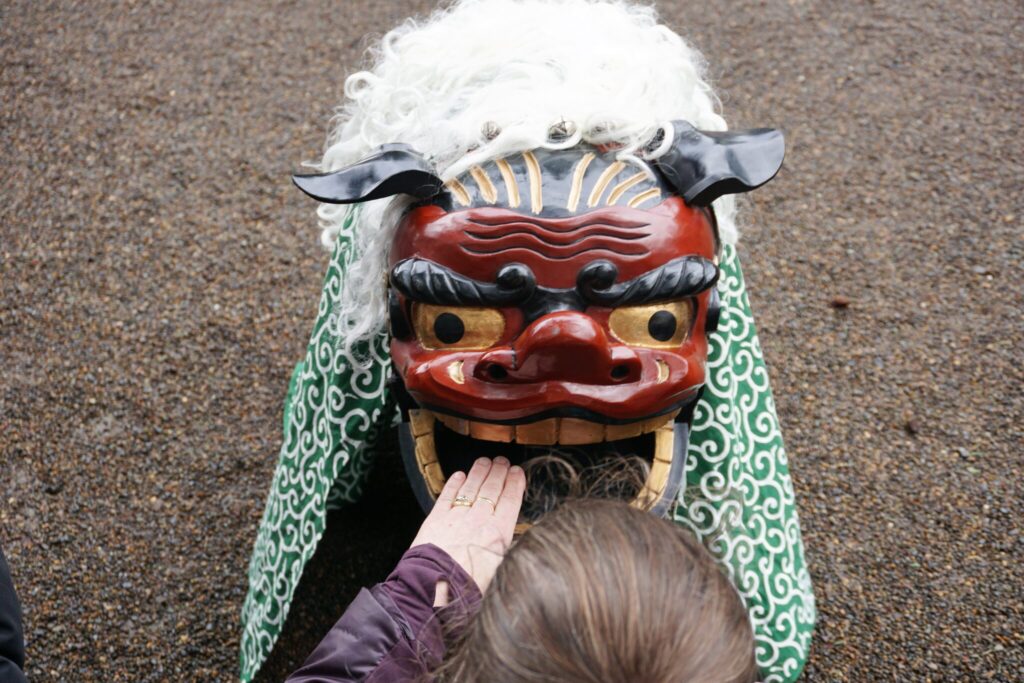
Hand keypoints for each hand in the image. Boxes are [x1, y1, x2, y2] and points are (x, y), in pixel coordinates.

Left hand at [410, 457, 524, 595]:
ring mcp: (456, 517)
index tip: (518, 472)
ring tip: (485, 462)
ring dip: (479, 472)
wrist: (434, 590)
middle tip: (503, 461)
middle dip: (499, 472)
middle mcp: (478, 520)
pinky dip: (454, 484)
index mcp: (498, 534)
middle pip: (492, 489)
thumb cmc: (468, 589)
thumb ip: (504, 553)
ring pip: (471, 487)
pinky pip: (447, 496)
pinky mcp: (436, 519)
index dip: (515, 483)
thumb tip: (510, 542)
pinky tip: (459, 475)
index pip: (510, 501)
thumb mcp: (499, 573)